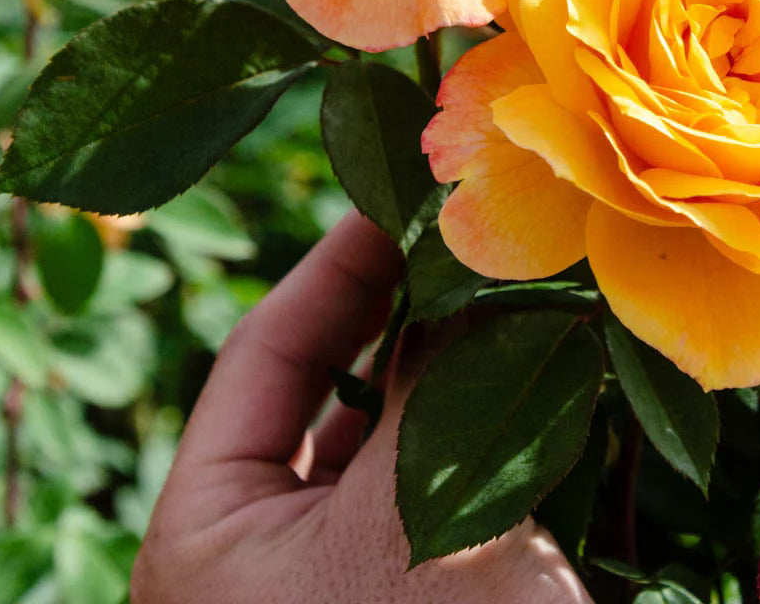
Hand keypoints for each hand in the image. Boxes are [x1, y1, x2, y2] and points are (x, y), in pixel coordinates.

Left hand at [131, 210, 592, 603]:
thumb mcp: (408, 517)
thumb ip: (428, 384)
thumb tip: (464, 267)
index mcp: (210, 534)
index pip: (261, 359)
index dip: (331, 268)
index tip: (394, 196)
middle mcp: (270, 552)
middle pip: (336, 388)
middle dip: (407, 310)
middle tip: (468, 231)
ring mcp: (355, 572)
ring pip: (406, 432)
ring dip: (463, 362)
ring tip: (515, 284)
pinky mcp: (433, 589)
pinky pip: (459, 479)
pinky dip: (499, 422)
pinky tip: (550, 368)